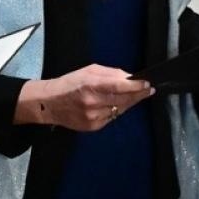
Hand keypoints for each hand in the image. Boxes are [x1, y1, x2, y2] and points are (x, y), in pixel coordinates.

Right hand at [14, 64, 153, 130]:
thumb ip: (110, 74)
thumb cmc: (69, 84)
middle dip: (138, 94)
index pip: (118, 86)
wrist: (49, 103)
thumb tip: (128, 77)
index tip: (147, 84)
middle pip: (123, 99)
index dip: (135, 86)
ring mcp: (93, 117)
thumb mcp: (88, 71)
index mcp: (90, 85)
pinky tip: (117, 103)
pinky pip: (112, 117)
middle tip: (148, 89)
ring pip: (120, 109)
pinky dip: (117, 110)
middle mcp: (92, 103)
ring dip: (129, 102)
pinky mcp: (93, 127)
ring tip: (135, 95)